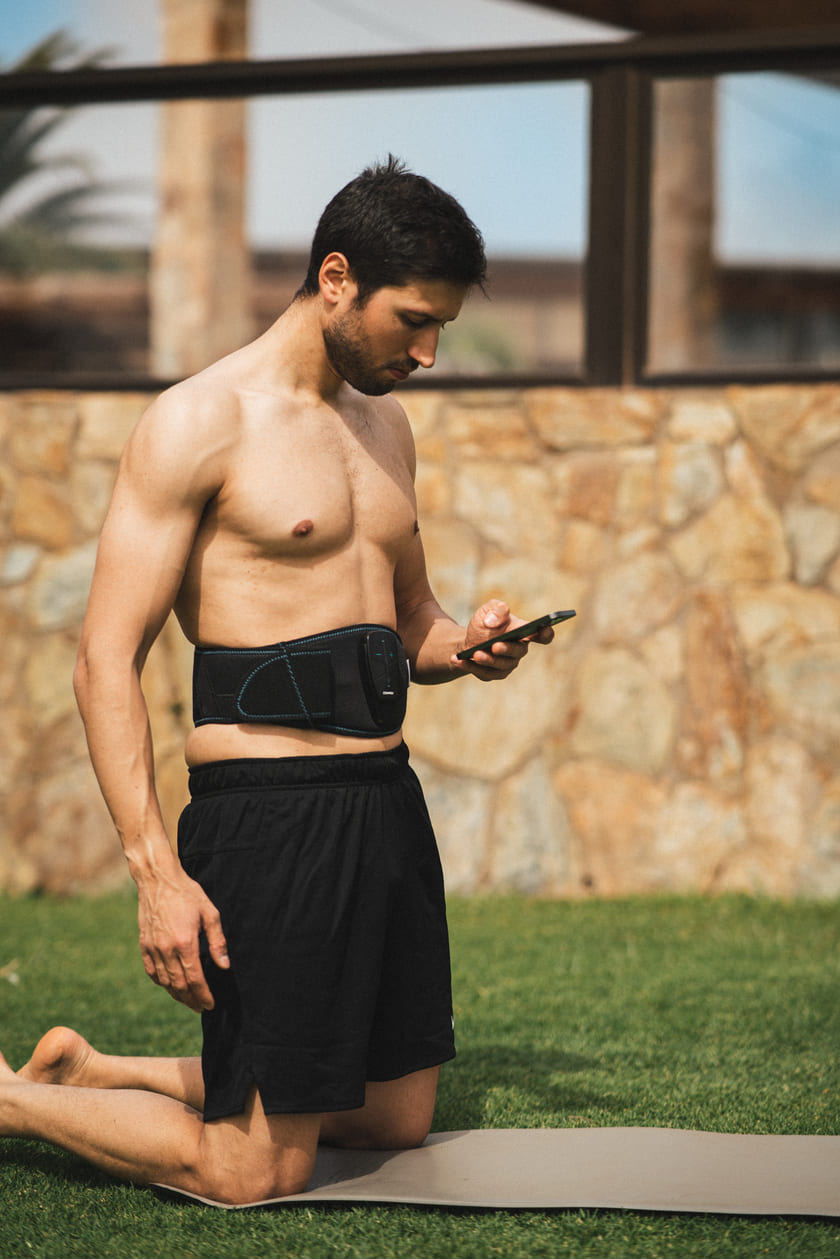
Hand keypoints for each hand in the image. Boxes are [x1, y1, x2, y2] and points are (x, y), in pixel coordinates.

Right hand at [136, 863, 228, 1013]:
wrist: (157, 879)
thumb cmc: (187, 893)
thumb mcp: (210, 913)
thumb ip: (218, 941)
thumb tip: (224, 966)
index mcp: (185, 942)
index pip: (195, 979)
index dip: (203, 995)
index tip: (210, 1004)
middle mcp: (166, 949)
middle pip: (179, 985)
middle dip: (191, 1000)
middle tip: (201, 1007)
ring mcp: (153, 948)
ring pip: (164, 982)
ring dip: (177, 995)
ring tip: (189, 1001)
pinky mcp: (144, 945)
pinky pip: (151, 972)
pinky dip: (161, 983)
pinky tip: (170, 986)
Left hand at [451, 599, 553, 680]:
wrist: (469, 639)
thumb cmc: (484, 622)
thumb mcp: (488, 609)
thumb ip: (496, 609)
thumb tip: (493, 623)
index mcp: (524, 631)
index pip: (543, 635)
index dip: (546, 634)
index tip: (542, 629)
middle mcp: (519, 649)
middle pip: (519, 652)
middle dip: (507, 649)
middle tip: (495, 646)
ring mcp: (508, 664)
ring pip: (502, 666)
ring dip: (488, 661)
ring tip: (475, 654)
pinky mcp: (494, 674)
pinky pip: (485, 673)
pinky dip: (471, 666)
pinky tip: (458, 659)